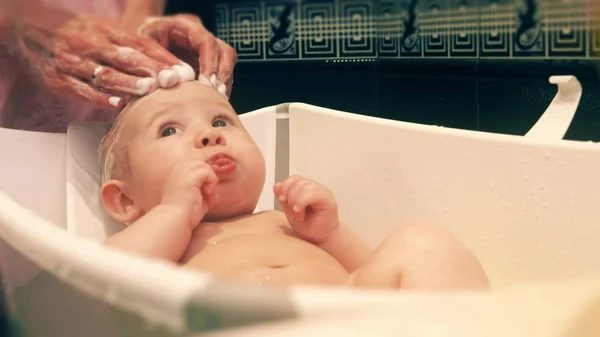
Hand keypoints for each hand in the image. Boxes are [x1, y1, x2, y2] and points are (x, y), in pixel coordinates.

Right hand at [12, 14, 192, 108]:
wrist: (28, 29)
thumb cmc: (76, 33)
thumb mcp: (104, 31)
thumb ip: (132, 47)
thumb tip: (168, 66)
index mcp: (106, 32)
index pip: (140, 45)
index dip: (163, 59)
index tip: (183, 71)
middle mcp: (90, 44)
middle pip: (126, 59)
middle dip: (151, 71)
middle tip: (171, 82)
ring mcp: (72, 62)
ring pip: (105, 74)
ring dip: (129, 84)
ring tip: (149, 91)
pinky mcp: (57, 79)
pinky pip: (80, 90)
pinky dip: (99, 97)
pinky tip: (117, 104)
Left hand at [136, 14, 236, 96]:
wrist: (138, 43)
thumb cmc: (139, 42)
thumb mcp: (142, 48)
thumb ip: (155, 63)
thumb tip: (168, 82)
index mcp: (185, 27)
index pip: (206, 41)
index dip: (209, 62)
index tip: (206, 84)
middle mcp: (200, 37)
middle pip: (224, 51)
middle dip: (222, 74)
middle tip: (217, 94)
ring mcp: (206, 50)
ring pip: (227, 63)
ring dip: (224, 82)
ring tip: (219, 100)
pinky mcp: (207, 64)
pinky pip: (222, 74)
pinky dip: (219, 87)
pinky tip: (213, 101)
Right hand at [161, 161, 219, 228]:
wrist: (176, 219)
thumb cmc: (184, 213)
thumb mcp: (197, 201)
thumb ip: (206, 195)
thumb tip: (215, 194)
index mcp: (177, 173)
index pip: (198, 167)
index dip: (204, 179)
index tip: (202, 194)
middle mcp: (178, 169)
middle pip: (202, 164)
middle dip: (208, 178)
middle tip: (205, 193)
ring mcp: (182, 170)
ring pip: (205, 166)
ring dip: (210, 180)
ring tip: (205, 193)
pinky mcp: (189, 175)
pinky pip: (208, 171)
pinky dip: (211, 182)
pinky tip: (206, 193)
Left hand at [274, 175, 339, 244]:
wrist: (321, 240)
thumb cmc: (308, 227)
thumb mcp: (290, 211)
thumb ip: (284, 198)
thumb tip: (276, 185)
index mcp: (308, 188)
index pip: (294, 179)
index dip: (285, 187)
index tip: (281, 200)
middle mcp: (316, 188)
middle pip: (297, 181)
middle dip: (289, 196)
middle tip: (292, 212)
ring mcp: (323, 192)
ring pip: (303, 187)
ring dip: (295, 202)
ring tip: (298, 216)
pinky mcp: (328, 200)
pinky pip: (311, 194)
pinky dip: (301, 203)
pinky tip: (299, 213)